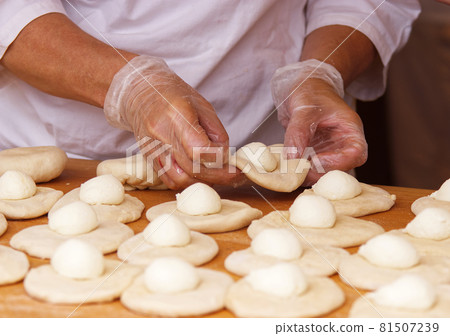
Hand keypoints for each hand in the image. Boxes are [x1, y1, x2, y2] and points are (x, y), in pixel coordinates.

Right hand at [104, 56, 241, 188]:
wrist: (139, 93)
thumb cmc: (173, 95)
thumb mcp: (202, 105)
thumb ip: (216, 132)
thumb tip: (226, 157)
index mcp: (177, 115)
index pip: (199, 149)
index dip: (220, 160)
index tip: (234, 163)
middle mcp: (162, 135)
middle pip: (193, 168)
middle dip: (219, 176)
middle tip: (235, 176)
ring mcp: (153, 149)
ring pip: (181, 179)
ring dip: (202, 182)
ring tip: (215, 174)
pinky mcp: (149, 159)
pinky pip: (169, 180)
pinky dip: (187, 182)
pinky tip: (198, 175)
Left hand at [271, 61, 366, 185]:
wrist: (303, 90)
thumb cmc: (311, 92)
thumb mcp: (304, 109)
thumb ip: (298, 132)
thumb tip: (293, 157)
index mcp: (350, 130)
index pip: (356, 153)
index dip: (337, 162)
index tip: (315, 161)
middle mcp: (342, 145)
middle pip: (339, 169)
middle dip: (318, 172)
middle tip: (296, 171)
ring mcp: (328, 152)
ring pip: (323, 173)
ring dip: (306, 175)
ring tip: (288, 169)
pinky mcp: (314, 156)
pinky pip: (309, 169)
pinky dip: (298, 171)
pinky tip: (286, 167)